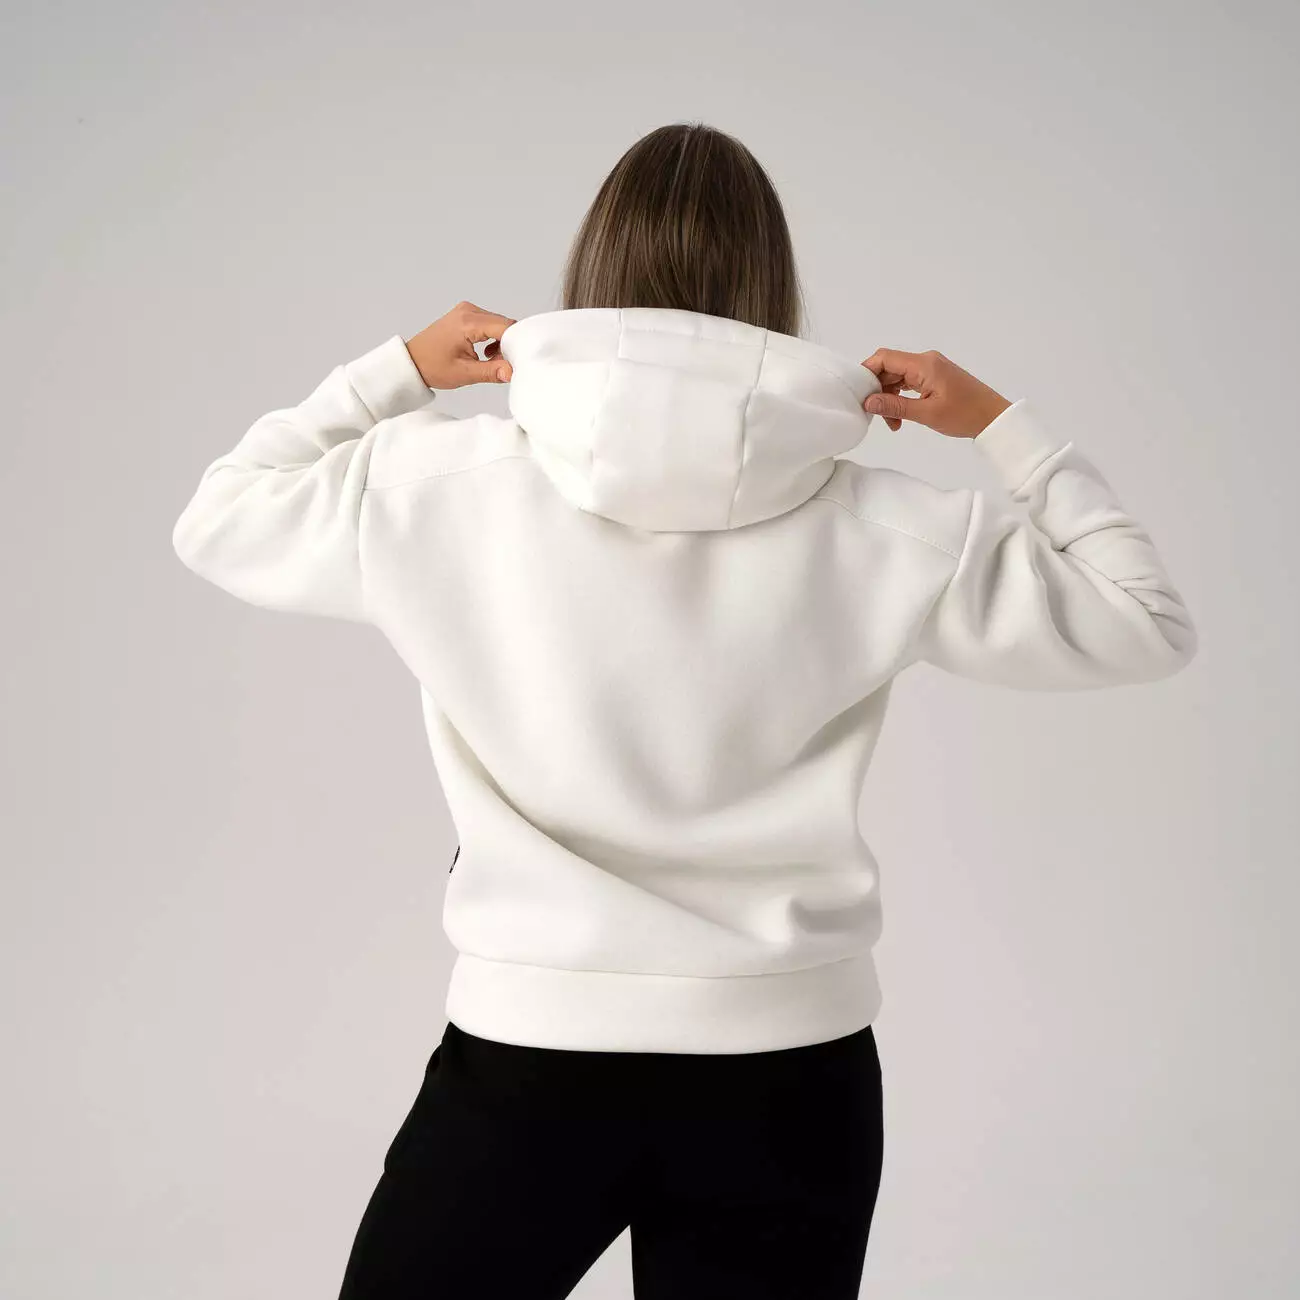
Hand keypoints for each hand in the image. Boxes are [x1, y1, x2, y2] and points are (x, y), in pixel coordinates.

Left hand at [403, 301, 516, 389]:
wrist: (412, 361)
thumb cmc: (432, 366)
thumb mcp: (464, 373)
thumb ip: (492, 372)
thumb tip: (512, 371)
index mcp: (468, 322)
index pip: (506, 327)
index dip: (516, 344)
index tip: (517, 361)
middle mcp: (469, 311)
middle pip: (504, 324)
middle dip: (508, 345)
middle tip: (502, 365)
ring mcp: (467, 311)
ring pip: (498, 325)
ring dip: (501, 343)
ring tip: (490, 361)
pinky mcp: (466, 315)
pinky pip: (489, 324)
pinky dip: (493, 339)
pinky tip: (485, 353)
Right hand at [858, 348, 1010, 438]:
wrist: (994, 418)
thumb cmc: (965, 415)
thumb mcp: (926, 414)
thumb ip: (894, 407)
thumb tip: (868, 402)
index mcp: (923, 364)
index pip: (884, 358)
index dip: (866, 372)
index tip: (859, 395)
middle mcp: (925, 360)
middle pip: (889, 367)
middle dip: (878, 390)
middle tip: (879, 416)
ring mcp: (930, 368)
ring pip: (897, 377)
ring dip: (889, 397)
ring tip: (893, 423)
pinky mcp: (934, 377)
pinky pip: (908, 382)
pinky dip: (901, 397)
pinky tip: (901, 416)